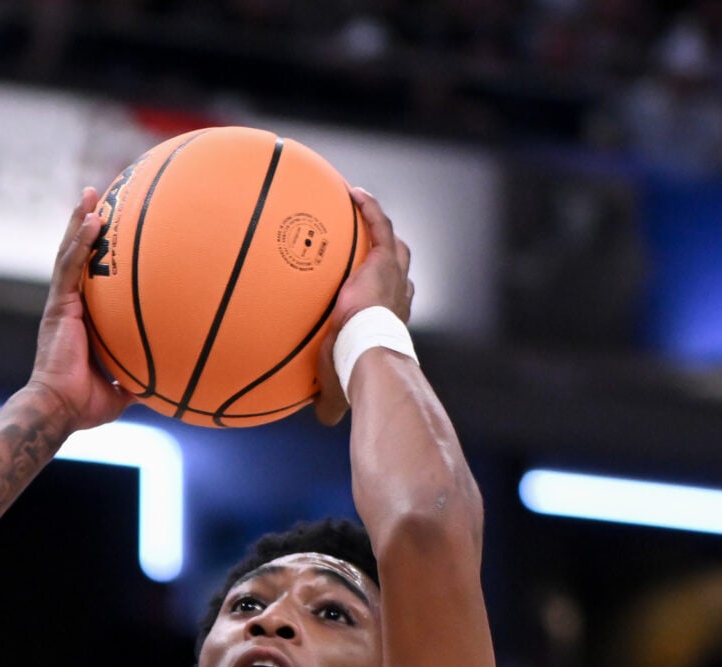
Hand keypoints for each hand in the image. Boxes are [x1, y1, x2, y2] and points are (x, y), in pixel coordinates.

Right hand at [28, 187, 132, 432]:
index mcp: (79, 320)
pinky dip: (81, 242)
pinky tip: (93, 220)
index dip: (94, 254)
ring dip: (79, 221)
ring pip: (70, 253)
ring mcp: (61, 303)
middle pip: (75, 257)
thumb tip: (166, 380)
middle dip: (84, 226)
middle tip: (95, 197)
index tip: (109, 232)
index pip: (87, 279)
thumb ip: (138, 377)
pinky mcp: (59, 306)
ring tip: (90, 193)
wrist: (58, 409)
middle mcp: (68, 306)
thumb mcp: (120, 389)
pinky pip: (71, 267)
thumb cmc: (83, 405)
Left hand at [314, 186, 414, 423]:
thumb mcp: (340, 386)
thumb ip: (331, 399)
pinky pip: (379, 224)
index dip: (389, 293)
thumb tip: (321, 420)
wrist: (368, 352)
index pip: (396, 302)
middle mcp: (399, 296)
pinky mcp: (383, 259)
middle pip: (401, 269)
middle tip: (373, 246)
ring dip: (381, 227)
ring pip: (395, 244)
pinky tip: (353, 191)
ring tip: (361, 209)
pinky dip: (371, 208)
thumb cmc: (356, 373)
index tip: (374, 288)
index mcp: (391, 321)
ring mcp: (393, 275)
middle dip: (391, 257)